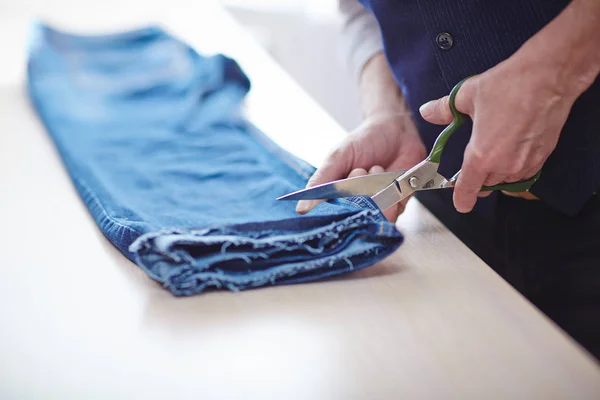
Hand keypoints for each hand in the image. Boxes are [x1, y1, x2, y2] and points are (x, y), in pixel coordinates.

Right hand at [296, 110, 426, 221]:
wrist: (398, 129)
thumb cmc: (364, 140)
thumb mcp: (337, 157)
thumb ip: (320, 182)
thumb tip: (301, 209)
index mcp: (334, 196)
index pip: (327, 218)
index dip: (332, 214)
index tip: (339, 197)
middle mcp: (354, 205)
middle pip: (352, 220)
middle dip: (357, 194)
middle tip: (359, 170)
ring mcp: (375, 208)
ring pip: (372, 218)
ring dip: (376, 193)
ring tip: (375, 169)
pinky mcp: (396, 207)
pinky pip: (392, 216)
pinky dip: (392, 198)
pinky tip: (390, 180)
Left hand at [418, 65, 563, 212]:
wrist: (549, 76)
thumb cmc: (510, 85)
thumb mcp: (467, 96)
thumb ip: (445, 110)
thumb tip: (427, 111)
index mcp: (482, 155)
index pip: (468, 188)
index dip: (462, 199)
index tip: (460, 204)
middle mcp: (504, 165)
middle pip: (486, 185)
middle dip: (477, 179)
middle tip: (474, 162)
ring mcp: (526, 163)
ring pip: (505, 181)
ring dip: (497, 173)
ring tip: (494, 149)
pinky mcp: (542, 157)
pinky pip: (524, 174)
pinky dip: (515, 168)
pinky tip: (512, 151)